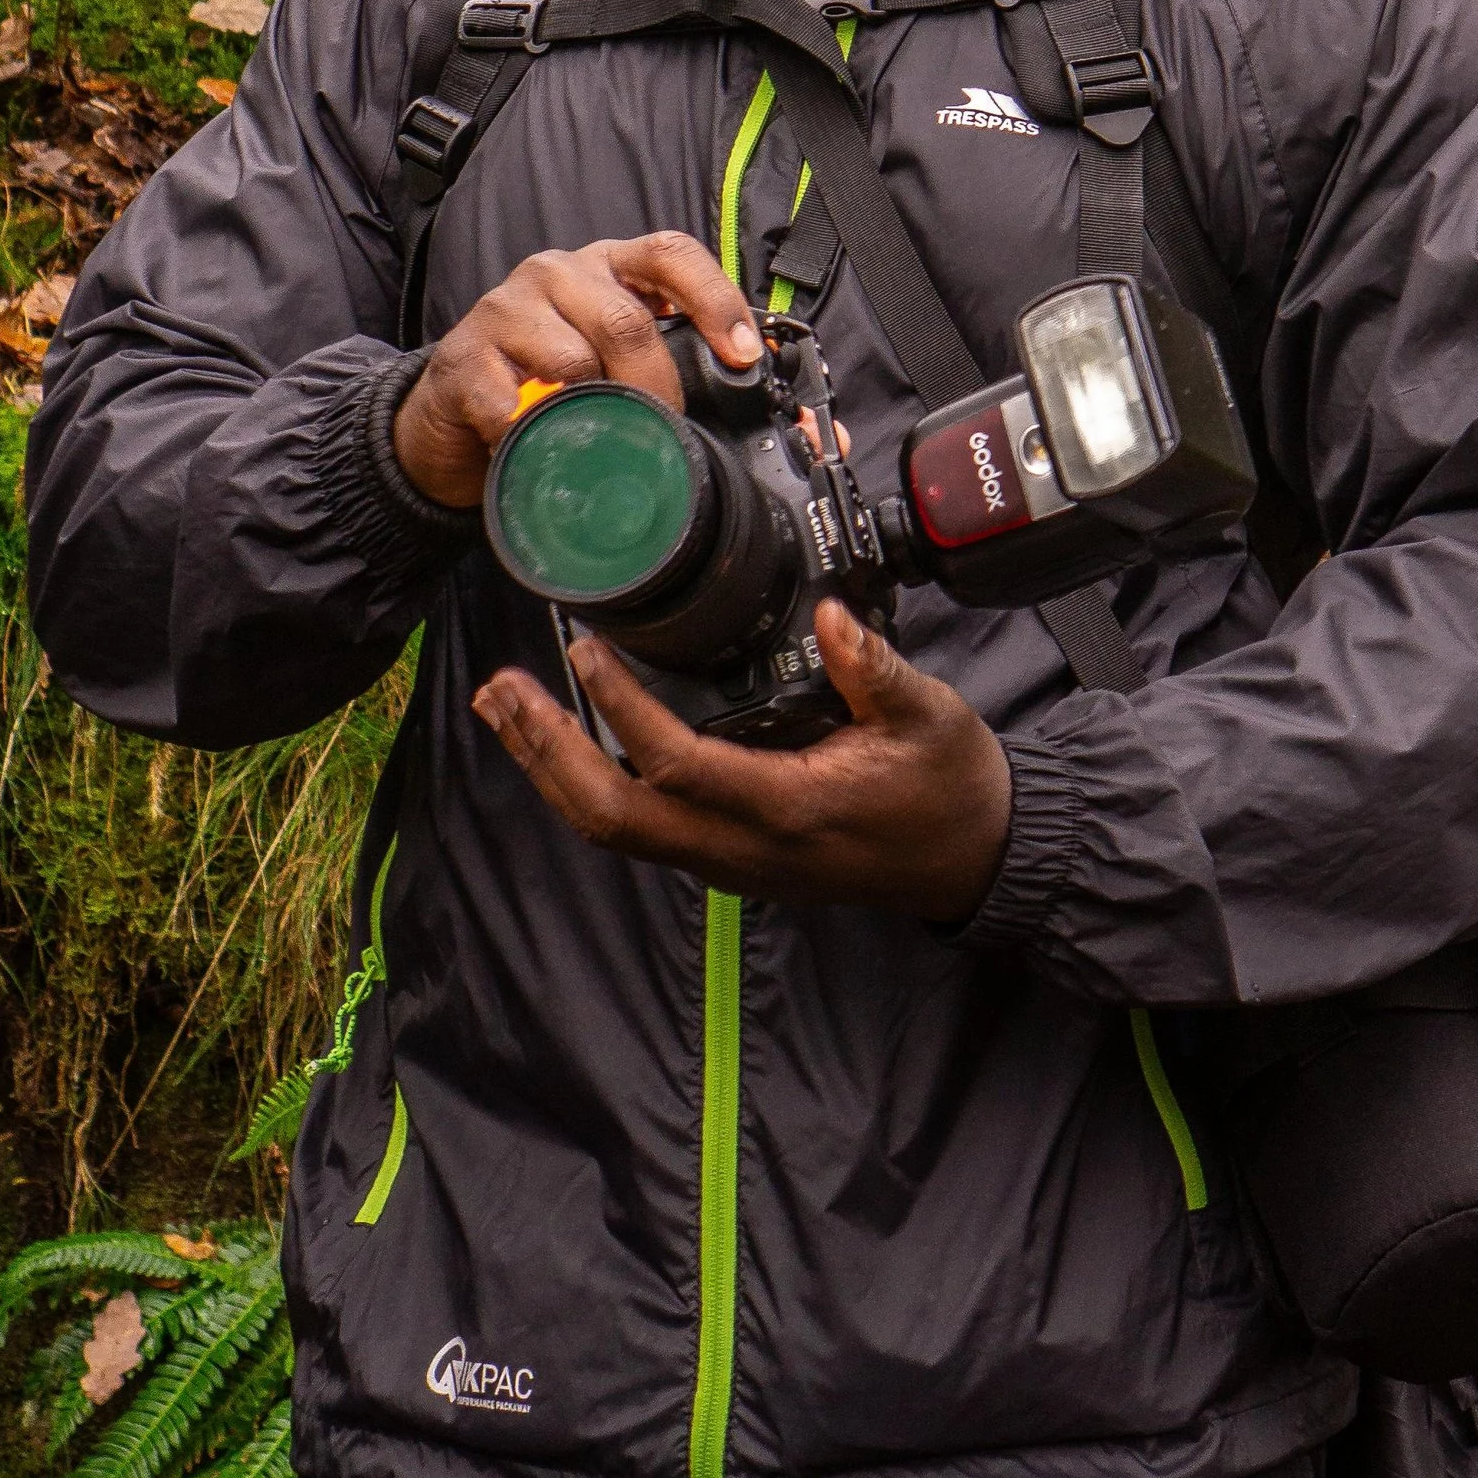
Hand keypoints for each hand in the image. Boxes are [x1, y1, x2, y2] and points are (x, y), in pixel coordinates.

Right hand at [392, 230, 761, 511]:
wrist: (452, 410)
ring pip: (573, 358)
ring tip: (588, 437)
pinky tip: (529, 445)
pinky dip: (529, 436)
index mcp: (607, 267)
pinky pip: (510, 403)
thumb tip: (744, 380)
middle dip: (656, 387)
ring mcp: (506, 309)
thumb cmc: (546, 382)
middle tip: (663, 433)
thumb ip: (666, 358)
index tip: (743, 354)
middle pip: (625, 319)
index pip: (670, 253)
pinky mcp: (463, 355)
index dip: (714, 299)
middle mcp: (558, 274)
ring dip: (591, 412)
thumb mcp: (612, 359)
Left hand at [473, 597, 1013, 925]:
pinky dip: (587, 786)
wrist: (973, 860)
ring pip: (617, 832)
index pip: (679, 766)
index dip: (621, 710)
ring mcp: (732, 864)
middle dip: (550, 754)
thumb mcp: (929, 715)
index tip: (585, 651)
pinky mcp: (730, 860)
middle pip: (617, 818)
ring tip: (506, 711)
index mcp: (790, 808)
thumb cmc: (949, 787)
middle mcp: (746, 849)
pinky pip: (641, 832)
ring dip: (553, 771)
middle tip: (503, 690)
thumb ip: (872, 668)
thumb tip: (828, 614)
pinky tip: (562, 744)